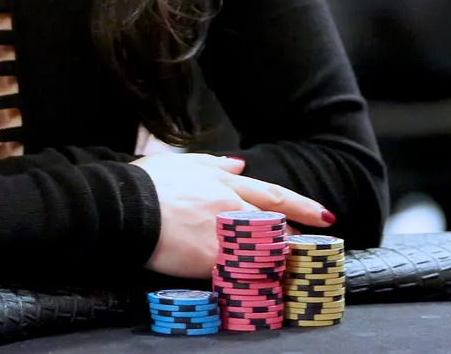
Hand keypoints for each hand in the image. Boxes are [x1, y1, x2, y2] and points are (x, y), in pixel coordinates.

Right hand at [132, 154, 333, 277]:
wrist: (125, 206)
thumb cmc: (146, 183)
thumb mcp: (179, 163)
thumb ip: (212, 163)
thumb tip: (237, 163)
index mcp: (224, 183)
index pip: (273, 195)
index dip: (301, 206)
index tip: (325, 216)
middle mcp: (230, 207)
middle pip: (274, 226)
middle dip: (294, 239)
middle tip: (309, 250)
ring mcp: (223, 235)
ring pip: (262, 251)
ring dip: (274, 261)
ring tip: (284, 272)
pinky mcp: (210, 260)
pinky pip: (239, 272)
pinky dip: (250, 279)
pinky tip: (257, 287)